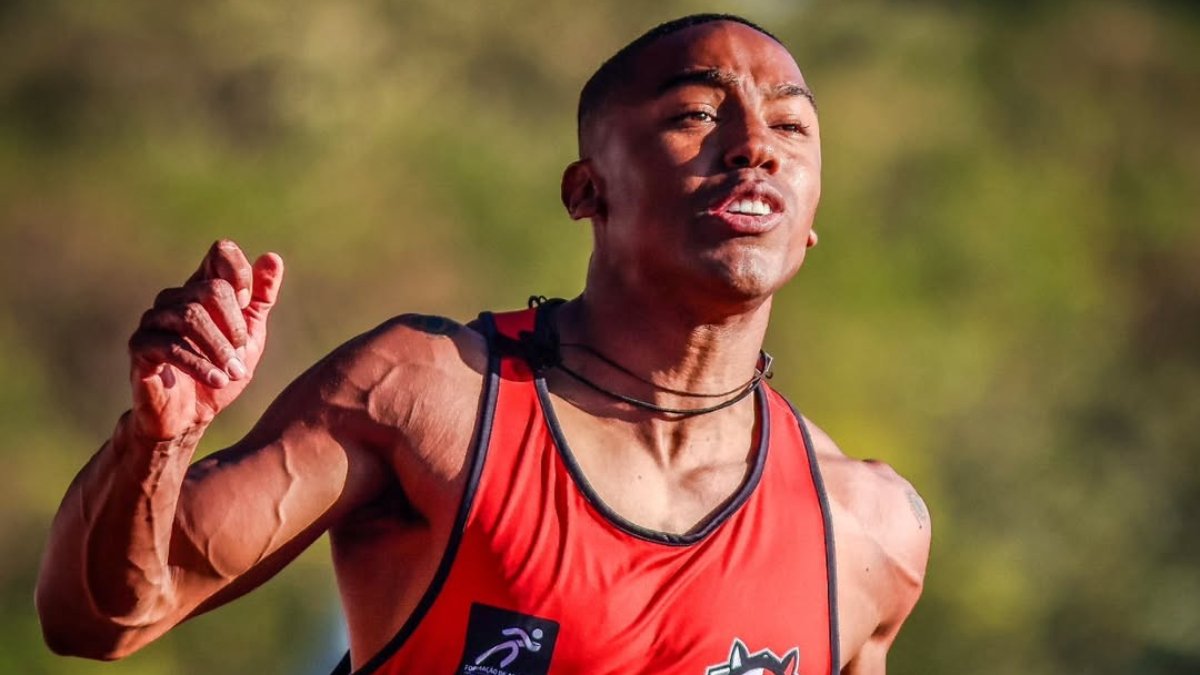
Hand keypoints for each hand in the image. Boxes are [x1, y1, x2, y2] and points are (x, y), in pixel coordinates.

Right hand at [127, 240, 283, 439]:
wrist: (188, 417)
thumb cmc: (219, 372)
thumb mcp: (249, 336)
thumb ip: (260, 299)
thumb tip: (272, 257)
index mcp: (201, 290)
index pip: (220, 253)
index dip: (240, 274)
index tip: (248, 304)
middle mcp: (174, 298)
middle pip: (210, 289)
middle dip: (234, 325)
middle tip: (242, 354)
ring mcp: (153, 321)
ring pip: (190, 316)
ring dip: (220, 348)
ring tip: (234, 373)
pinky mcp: (140, 347)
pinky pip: (169, 345)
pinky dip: (200, 364)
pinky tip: (218, 380)